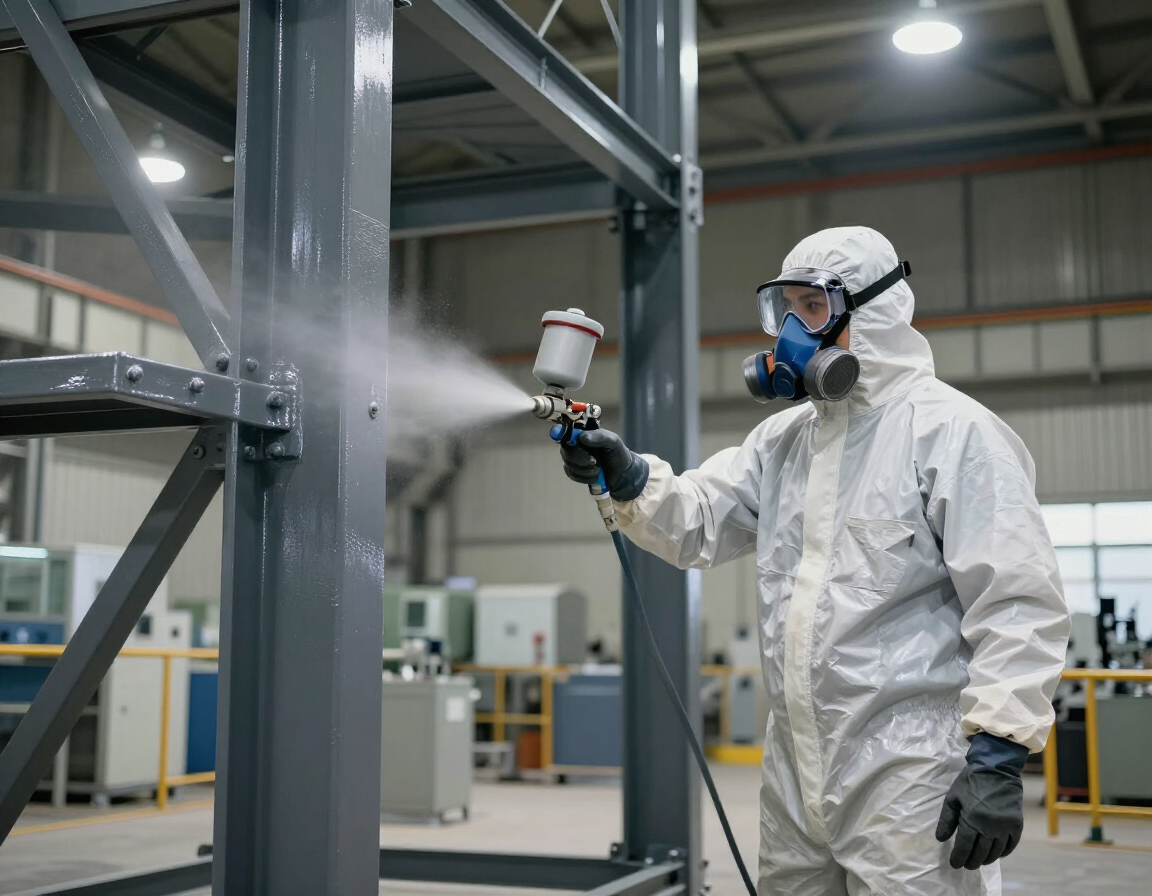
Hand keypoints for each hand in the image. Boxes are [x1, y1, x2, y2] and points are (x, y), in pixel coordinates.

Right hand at [559, 428, 649, 501]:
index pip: (567, 431)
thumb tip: (582, 437)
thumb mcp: (613, 442)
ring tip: (597, 470)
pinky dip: (583, 477)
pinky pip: (571, 474)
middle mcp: (577, 445)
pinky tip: (594, 476)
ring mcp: (575, 458)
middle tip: (594, 462)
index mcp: (585, 434)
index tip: (567, 442)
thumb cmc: (618, 454)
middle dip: (579, 458)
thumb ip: (600, 437)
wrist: (622, 474)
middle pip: (566, 450)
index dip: (561, 434)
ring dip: (583, 469)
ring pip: (568, 463)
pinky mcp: (575, 471)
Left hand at [935, 733, 1029, 869]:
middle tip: (967, 865)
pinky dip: (1004, 852)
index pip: (964, 846)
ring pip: (995, 851)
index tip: (955, 864)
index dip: (958, 857)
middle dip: (972, 861)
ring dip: (987, 859)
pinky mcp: (1016, 824)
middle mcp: (989, 827)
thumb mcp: (953, 798)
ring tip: (980, 862)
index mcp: (971, 820)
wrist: (995, 769)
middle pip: (980, 852)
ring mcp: (1004, 827)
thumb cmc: (970, 782)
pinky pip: (1011, 845)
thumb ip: (946, 820)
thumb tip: (941, 839)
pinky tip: (997, 855)